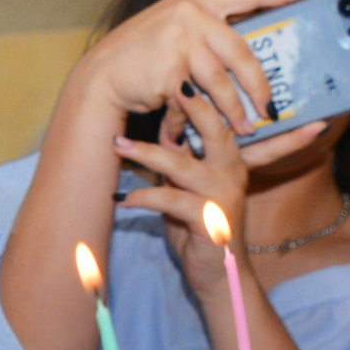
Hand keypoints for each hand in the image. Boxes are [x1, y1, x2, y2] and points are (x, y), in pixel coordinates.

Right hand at [71, 0, 312, 144]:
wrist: (102, 76)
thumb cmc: (142, 55)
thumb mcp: (175, 28)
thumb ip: (208, 28)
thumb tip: (250, 44)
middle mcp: (191, 12)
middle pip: (241, 52)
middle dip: (258, 85)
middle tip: (271, 107)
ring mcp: (179, 38)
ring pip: (220, 82)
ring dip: (233, 112)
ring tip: (245, 130)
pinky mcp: (170, 68)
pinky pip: (194, 101)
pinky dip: (192, 121)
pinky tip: (189, 134)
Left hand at [111, 92, 277, 294]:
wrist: (219, 275)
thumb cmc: (199, 227)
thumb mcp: (188, 187)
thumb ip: (181, 160)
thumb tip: (162, 129)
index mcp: (229, 161)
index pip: (218, 121)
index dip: (198, 98)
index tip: (174, 73)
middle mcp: (231, 173)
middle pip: (215, 131)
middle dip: (191, 107)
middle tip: (165, 85)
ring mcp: (222, 197)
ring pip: (183, 166)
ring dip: (147, 153)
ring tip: (118, 144)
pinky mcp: (210, 222)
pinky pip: (172, 201)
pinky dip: (145, 197)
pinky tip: (123, 199)